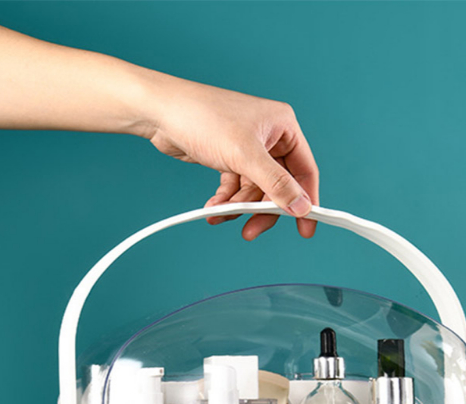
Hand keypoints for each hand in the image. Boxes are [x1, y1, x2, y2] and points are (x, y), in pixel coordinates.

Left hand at [141, 78, 318, 239]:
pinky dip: (226, 199)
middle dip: (263, 208)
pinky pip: (235, 186)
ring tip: (221, 215)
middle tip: (251, 230)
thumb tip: (301, 207)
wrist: (159, 112)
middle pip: (278, 184)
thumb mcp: (244, 155)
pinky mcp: (228, 155)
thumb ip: (276, 184)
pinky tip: (213, 208)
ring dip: (239, 206)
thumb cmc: (202, 118)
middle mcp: (269, 135)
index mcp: (283, 126)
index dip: (306, 201)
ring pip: (254, 189)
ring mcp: (247, 146)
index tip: (305, 229)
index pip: (305, 170)